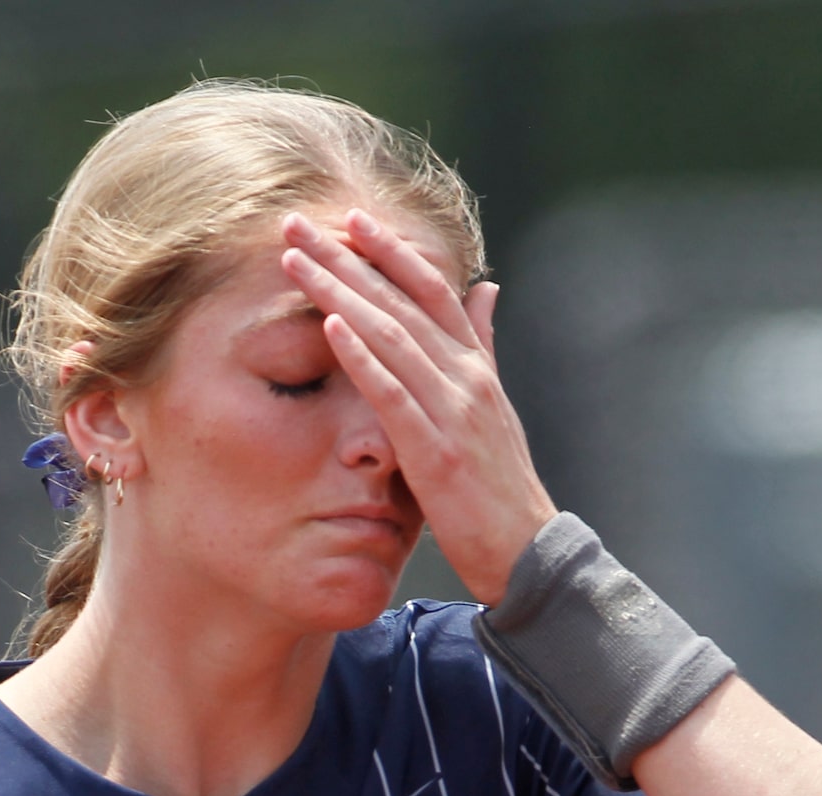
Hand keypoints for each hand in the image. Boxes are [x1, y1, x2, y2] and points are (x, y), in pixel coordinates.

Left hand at [278, 208, 556, 604]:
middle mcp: (466, 376)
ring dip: (340, 292)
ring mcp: (453, 410)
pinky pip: (393, 394)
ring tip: (297, 260)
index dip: (391, 251)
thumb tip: (486, 289)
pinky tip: (331, 325)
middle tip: (297, 223)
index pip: (431, 290)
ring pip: (390, 335)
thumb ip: (484, 346)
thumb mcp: (492, 408)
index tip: (351, 218)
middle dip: (346, 258)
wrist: (524, 550)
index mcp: (476, 366)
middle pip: (400, 300)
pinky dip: (362, 356)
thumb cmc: (499, 486)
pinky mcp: (435, 450)